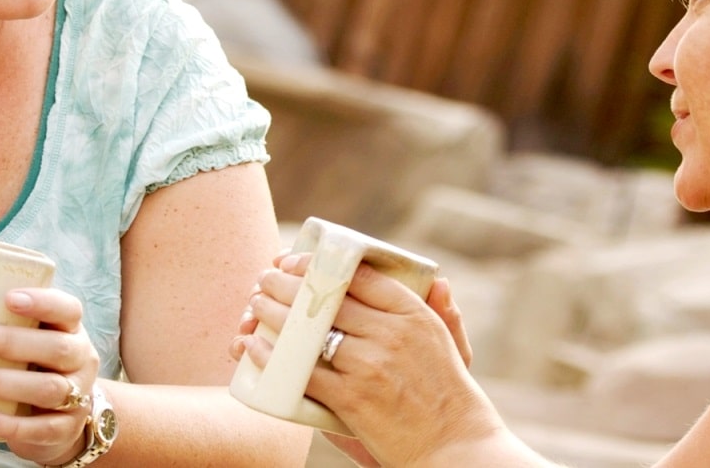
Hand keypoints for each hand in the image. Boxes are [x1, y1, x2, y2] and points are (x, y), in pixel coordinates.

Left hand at [0, 285, 101, 464]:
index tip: (8, 298)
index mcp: (69, 329)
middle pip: (56, 347)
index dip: (43, 301)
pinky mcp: (63, 429)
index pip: (67, 308)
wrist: (58, 422)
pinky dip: (8, 424)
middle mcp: (79, 359)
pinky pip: (40, 427)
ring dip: (0, 381)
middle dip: (10, 342)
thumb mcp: (12, 339)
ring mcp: (76, 395)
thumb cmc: (25, 366)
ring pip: (46, 387)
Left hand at [234, 254, 500, 467]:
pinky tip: (255, 347)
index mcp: (414, 315)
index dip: (319, 264)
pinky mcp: (352, 398)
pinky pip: (302, 372)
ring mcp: (370, 364)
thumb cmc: (450, 398)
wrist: (453, 448)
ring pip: (309, 331)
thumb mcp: (453, 348)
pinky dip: (273, 358)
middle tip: (264, 279)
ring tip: (256, 307)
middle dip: (287, 284)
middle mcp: (392, 334)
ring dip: (274, 314)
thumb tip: (438, 280)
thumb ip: (444, 313)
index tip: (294, 260)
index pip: (359, 276)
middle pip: (327, 298)